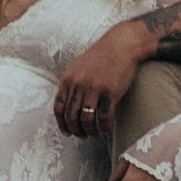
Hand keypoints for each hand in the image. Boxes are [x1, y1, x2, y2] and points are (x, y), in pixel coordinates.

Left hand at [54, 18, 149, 138]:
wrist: (121, 45)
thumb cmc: (100, 57)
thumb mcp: (78, 68)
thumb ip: (70, 85)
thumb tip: (65, 107)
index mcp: (67, 79)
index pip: (59, 108)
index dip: (62, 124)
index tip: (67, 132)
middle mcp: (78, 85)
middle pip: (71, 117)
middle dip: (76, 131)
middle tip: (82, 135)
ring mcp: (94, 89)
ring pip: (86, 120)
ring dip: (89, 132)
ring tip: (94, 134)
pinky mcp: (110, 93)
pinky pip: (104, 118)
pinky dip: (104, 128)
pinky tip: (106, 130)